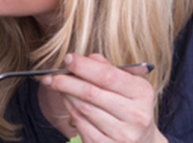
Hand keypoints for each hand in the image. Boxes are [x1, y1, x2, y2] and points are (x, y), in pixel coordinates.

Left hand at [41, 53, 167, 142]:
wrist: (142, 141)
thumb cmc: (128, 106)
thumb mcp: (126, 85)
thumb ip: (107, 69)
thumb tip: (87, 58)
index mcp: (142, 93)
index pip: (107, 76)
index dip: (84, 66)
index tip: (67, 58)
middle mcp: (136, 115)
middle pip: (90, 93)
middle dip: (66, 81)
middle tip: (50, 76)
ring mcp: (123, 135)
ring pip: (83, 108)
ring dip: (66, 95)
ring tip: (59, 86)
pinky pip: (81, 124)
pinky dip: (71, 110)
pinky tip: (68, 102)